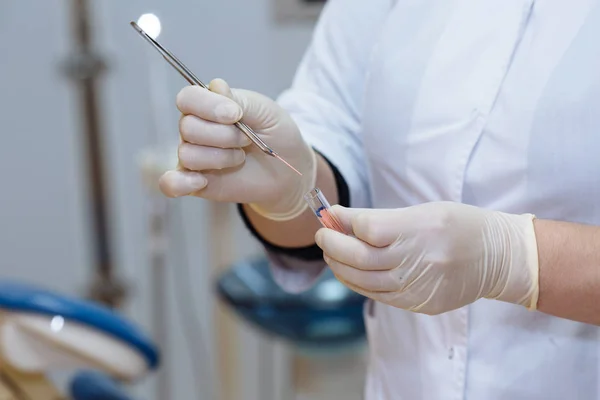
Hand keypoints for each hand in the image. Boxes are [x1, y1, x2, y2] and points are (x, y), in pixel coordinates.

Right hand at [159, 79, 315, 219]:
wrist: (287, 171)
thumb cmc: (275, 136)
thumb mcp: (264, 112)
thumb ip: (238, 99)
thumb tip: (215, 86)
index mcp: (208, 106)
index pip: (188, 98)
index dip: (209, 106)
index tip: (236, 115)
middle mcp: (195, 129)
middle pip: (187, 127)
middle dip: (224, 136)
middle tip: (247, 140)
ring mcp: (193, 157)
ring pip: (187, 154)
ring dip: (220, 158)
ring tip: (240, 158)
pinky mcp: (194, 183)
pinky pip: (171, 184)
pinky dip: (179, 183)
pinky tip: (201, 181)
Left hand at [314, 202, 539, 314]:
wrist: (497, 258)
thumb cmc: (459, 225)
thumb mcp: (424, 211)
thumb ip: (381, 218)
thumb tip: (340, 218)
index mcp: (421, 229)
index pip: (368, 229)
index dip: (345, 222)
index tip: (332, 215)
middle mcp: (418, 260)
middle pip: (360, 257)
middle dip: (332, 245)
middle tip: (322, 235)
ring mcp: (418, 286)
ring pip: (363, 280)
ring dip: (339, 266)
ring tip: (331, 253)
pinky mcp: (418, 304)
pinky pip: (377, 295)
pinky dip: (356, 283)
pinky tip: (348, 271)